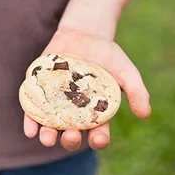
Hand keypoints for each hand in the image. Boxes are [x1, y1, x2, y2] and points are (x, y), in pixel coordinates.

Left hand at [23, 28, 150, 150]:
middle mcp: (74, 113)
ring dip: (48, 136)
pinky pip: (33, 111)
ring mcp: (55, 103)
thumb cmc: (107, 56)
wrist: (83, 34)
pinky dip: (30, 122)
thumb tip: (144, 114)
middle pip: (72, 134)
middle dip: (70, 140)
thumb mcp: (125, 71)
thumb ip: (136, 91)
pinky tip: (29, 130)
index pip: (97, 133)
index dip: (99, 139)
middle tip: (71, 136)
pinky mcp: (40, 93)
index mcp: (95, 113)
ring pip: (51, 126)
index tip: (99, 139)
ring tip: (47, 139)